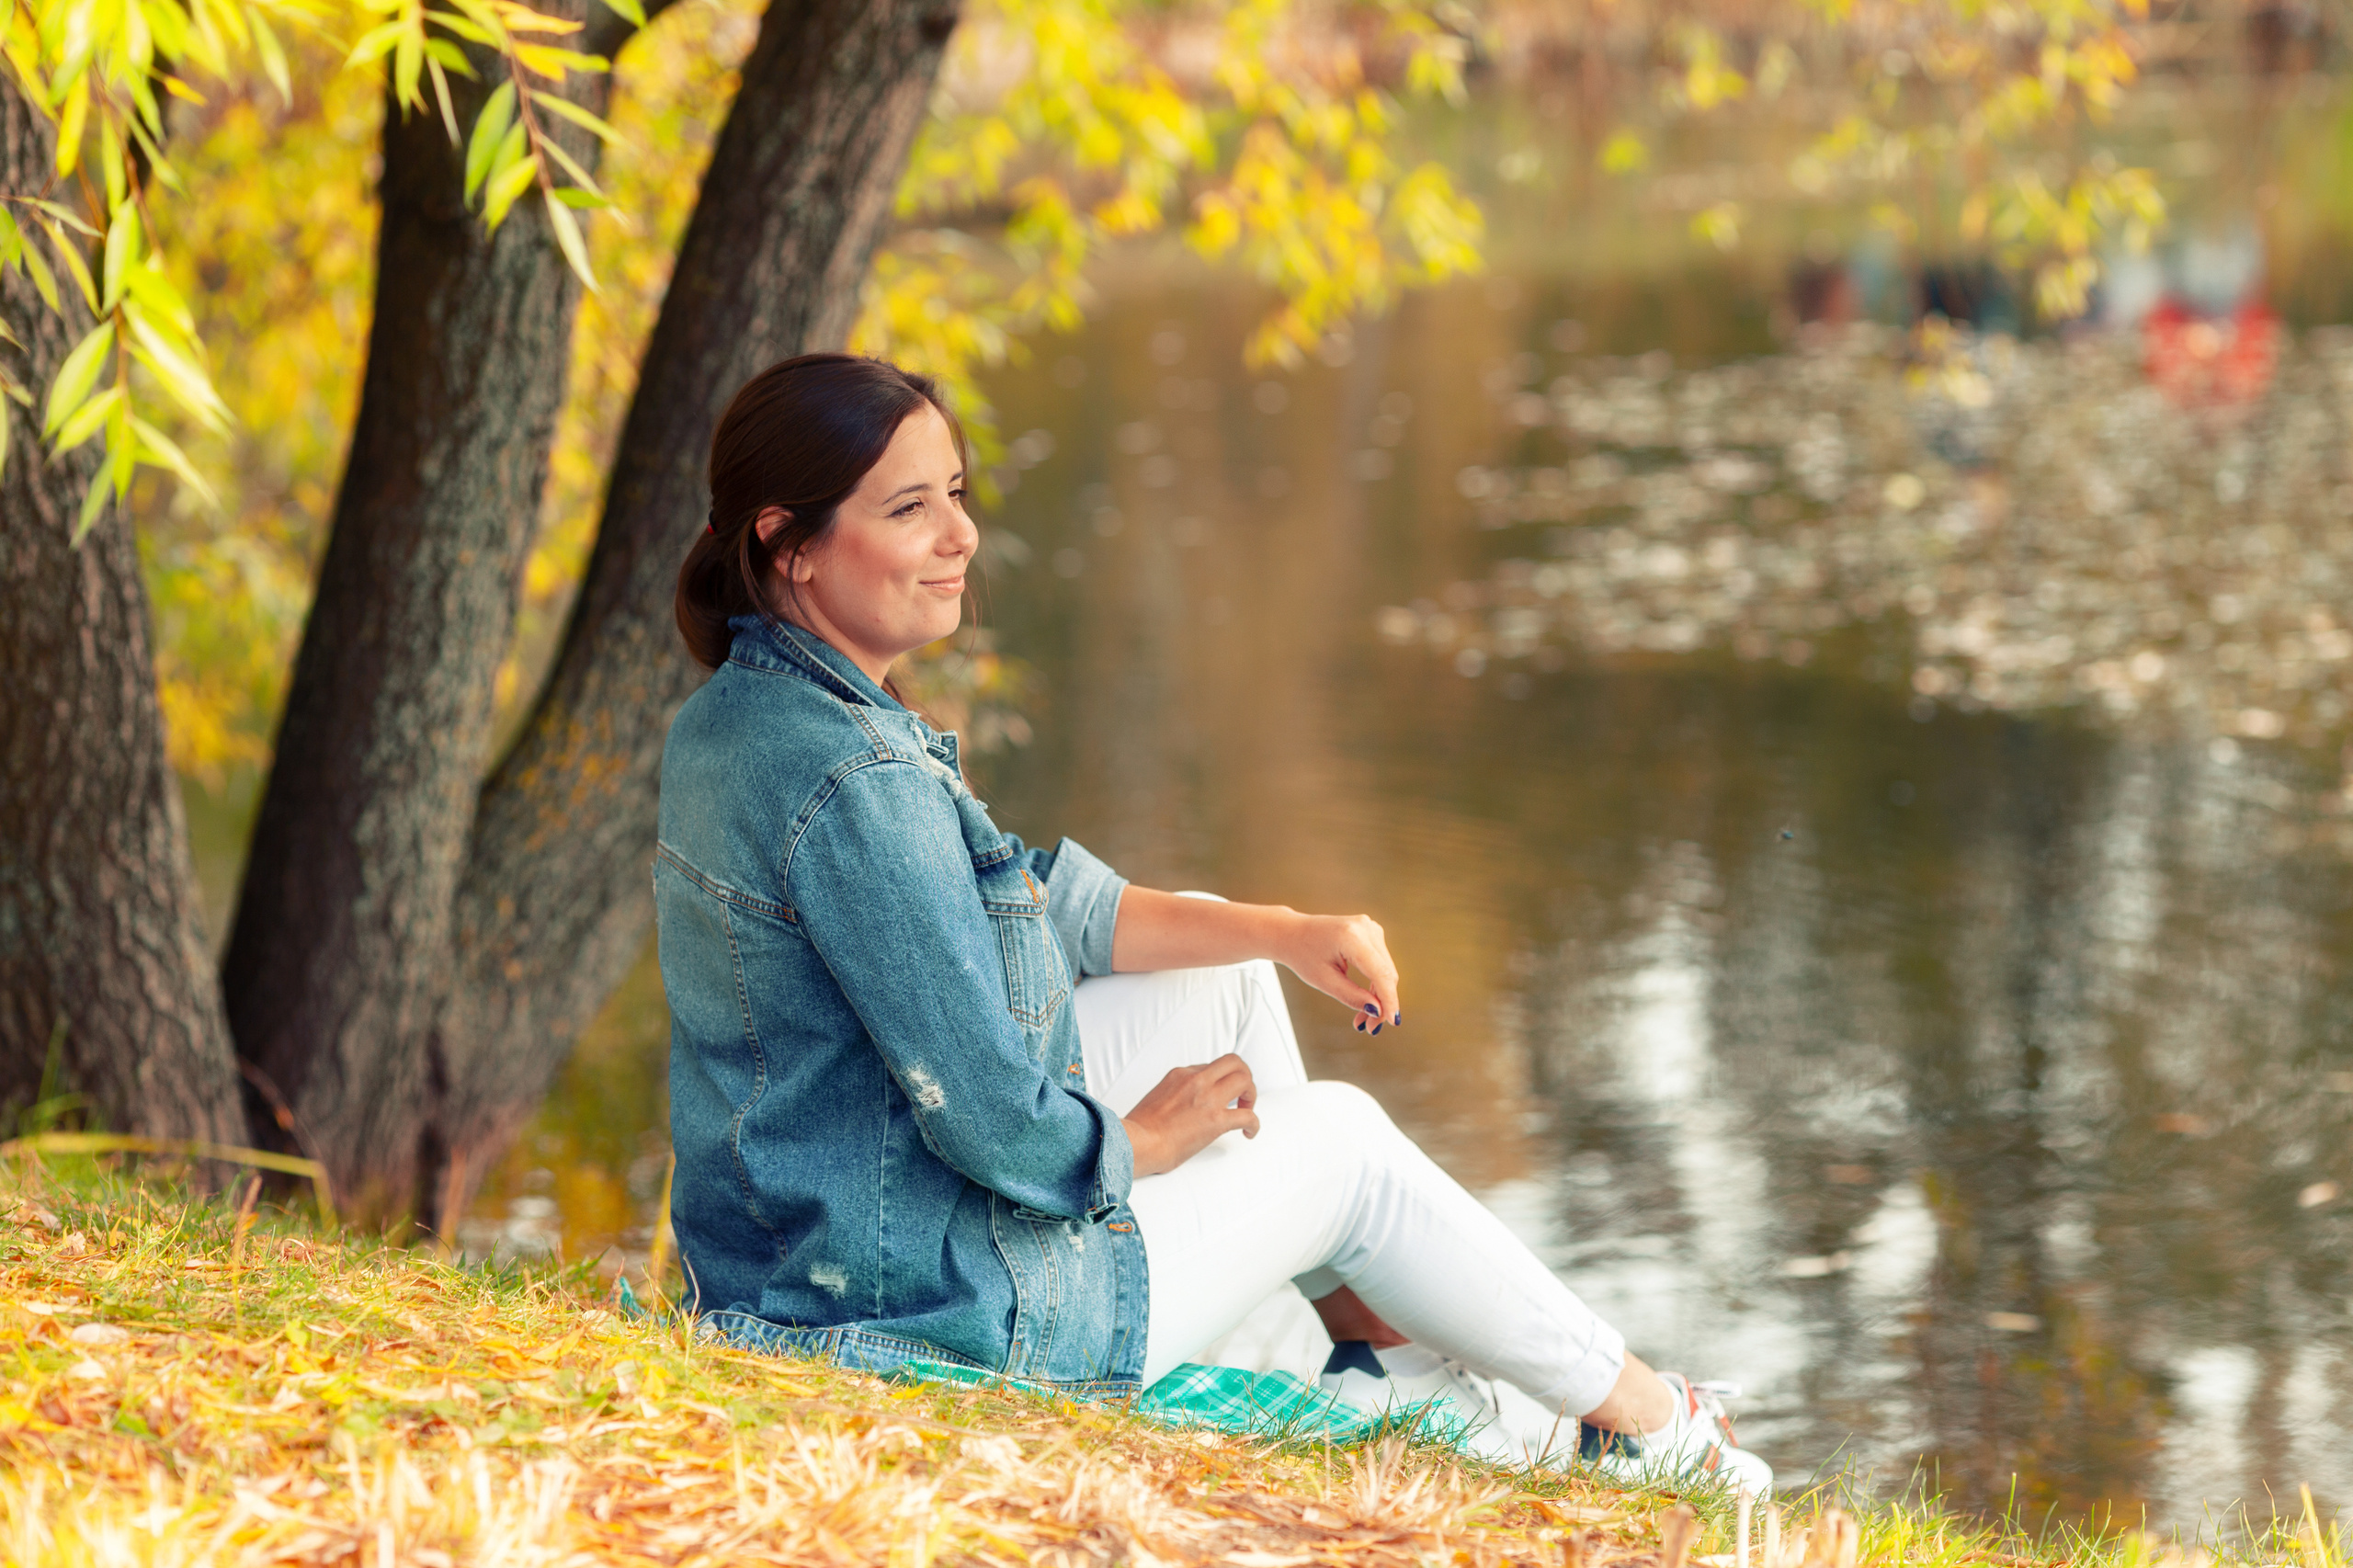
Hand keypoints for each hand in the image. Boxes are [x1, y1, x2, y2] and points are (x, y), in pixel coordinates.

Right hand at [1121, 1055, 1258, 1175]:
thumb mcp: (1156, 1097)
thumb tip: (1185, 1104)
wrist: (1137, 1143)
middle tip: (1242, 1095)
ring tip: (1247, 1110)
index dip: (1218, 1081)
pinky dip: (1254, 1124)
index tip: (1218, 1096)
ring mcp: (1208, 1098)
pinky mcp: (1216, 1120)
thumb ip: (1174, 1093)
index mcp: (1180, 1075)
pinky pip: (1247, 1116)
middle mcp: (1196, 1080)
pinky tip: (1249, 1133)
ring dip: (1251, 1095)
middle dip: (1244, 1076)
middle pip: (1234, 1062)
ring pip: (1245, 1080)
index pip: (1210, 1067)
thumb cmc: (1140, 1129)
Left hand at [1274, 912, 1401, 1033]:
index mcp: (1352, 937)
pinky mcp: (1372, 933)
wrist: (1292, 933)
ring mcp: (1371, 928)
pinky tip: (1367, 1002)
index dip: (1389, 999)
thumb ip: (1352, 996)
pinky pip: (1381, 964)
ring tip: (1363, 1020)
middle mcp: (1366, 928)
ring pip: (1386, 971)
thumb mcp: (1324, 980)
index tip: (1393, 1022)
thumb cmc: (1303, 955)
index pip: (1380, 973)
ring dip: (1379, 997)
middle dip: (1382, 1004)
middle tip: (1369, 1028)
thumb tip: (1378, 1011)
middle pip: (1386, 974)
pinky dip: (1376, 984)